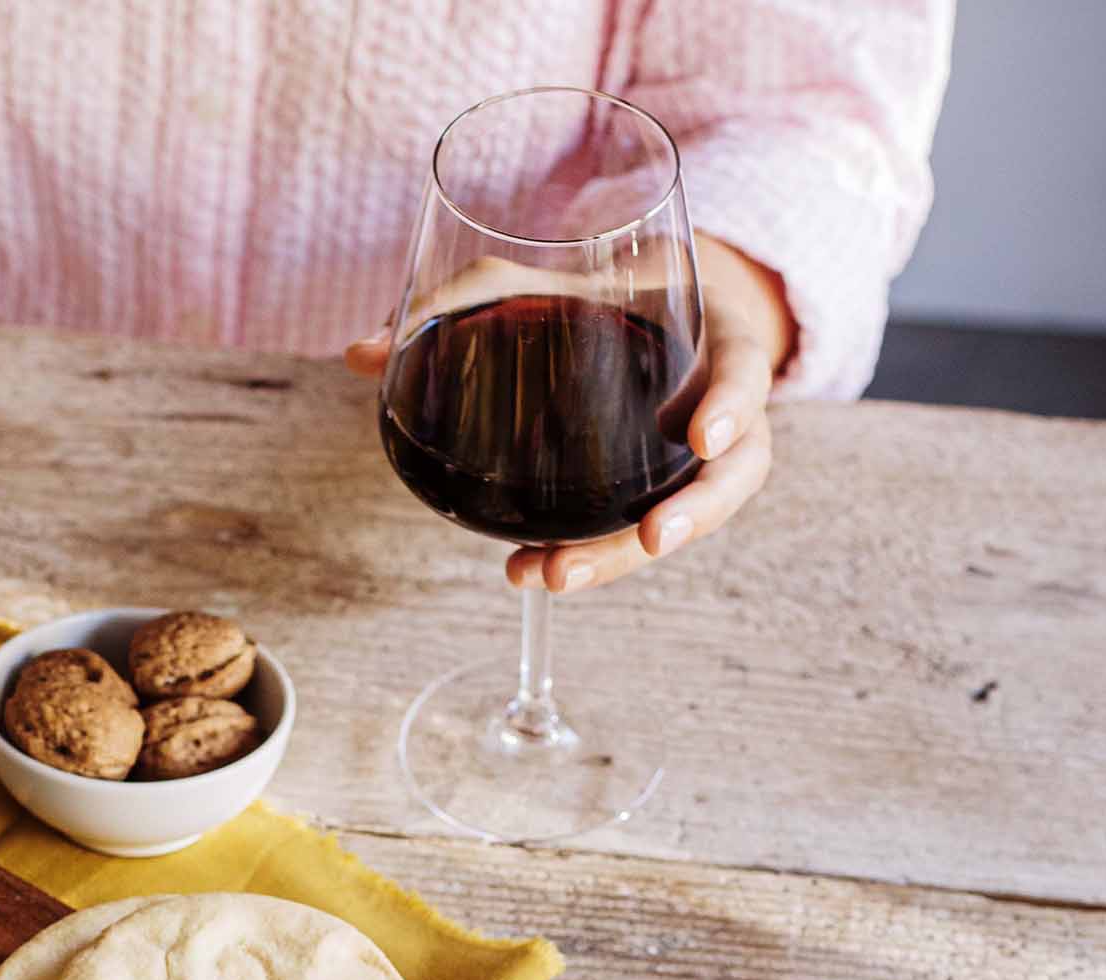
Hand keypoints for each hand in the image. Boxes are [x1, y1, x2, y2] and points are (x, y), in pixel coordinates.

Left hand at [344, 236, 792, 593]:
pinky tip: (532, 570)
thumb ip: (465, 302)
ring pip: (688, 518)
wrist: (647, 304)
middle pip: (730, 474)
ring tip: (552, 577)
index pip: (747, 370)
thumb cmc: (601, 286)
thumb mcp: (546, 276)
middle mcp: (724, 405)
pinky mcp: (664, 490)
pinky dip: (594, 553)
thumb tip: (358, 353)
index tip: (702, 436)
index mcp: (719, 335)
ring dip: (623, 555)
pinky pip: (640, 529)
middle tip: (646, 541)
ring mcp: (700, 458)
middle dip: (689, 515)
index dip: (731, 402)